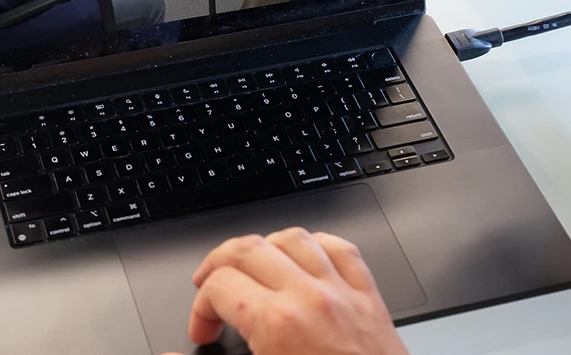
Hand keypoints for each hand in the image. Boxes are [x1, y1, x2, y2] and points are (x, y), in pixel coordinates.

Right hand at [163, 228, 408, 354]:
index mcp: (278, 324)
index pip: (220, 285)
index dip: (200, 308)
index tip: (203, 331)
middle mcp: (310, 298)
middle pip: (248, 248)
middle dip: (219, 263)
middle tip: (209, 287)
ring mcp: (343, 294)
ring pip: (294, 238)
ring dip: (265, 248)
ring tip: (251, 267)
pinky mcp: (370, 300)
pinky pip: (342, 250)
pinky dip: (318, 246)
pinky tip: (306, 258)